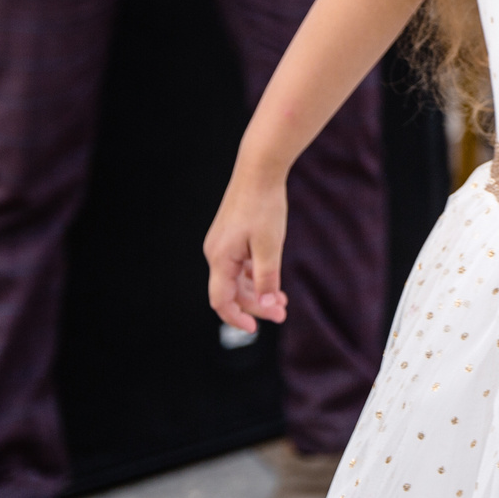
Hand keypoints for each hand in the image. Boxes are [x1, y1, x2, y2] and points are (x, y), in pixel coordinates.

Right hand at [203, 162, 289, 331]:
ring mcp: (222, 244)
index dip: (236, 318)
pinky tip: (273, 280)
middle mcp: (215, 253)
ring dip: (257, 291)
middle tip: (282, 313)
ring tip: (283, 300)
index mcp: (220, 258)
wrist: (259, 169)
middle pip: (231, 292)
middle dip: (256, 305)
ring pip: (236, 279)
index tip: (256, 328)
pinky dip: (255, 275)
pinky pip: (239, 265)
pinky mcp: (230, 237)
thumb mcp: (270, 245)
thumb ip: (267, 278)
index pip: (221, 301)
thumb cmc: (264, 205)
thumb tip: (268, 306)